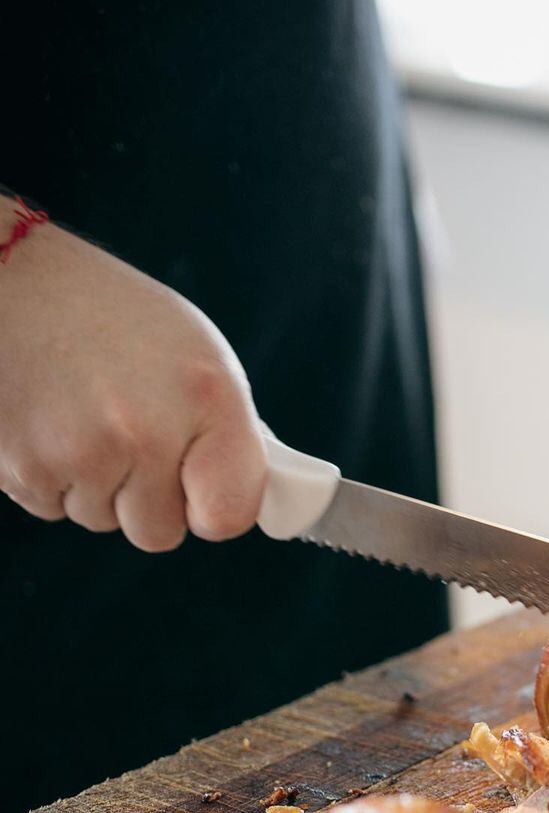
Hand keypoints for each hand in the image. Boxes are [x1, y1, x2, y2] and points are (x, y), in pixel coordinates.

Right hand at [0, 202, 264, 550]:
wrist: (8, 280)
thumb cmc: (107, 314)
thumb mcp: (193, 352)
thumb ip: (223, 427)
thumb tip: (258, 492)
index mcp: (206, 397)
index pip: (230, 514)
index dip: (215, 510)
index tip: (205, 495)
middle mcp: (146, 430)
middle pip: (158, 532)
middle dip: (145, 499)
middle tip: (126, 436)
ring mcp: (81, 453)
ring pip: (101, 521)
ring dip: (94, 485)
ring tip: (79, 415)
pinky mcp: (24, 468)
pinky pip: (52, 509)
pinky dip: (50, 477)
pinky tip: (46, 421)